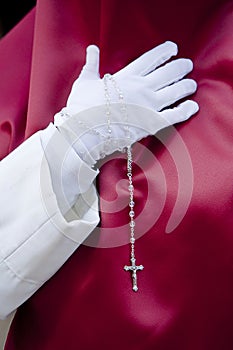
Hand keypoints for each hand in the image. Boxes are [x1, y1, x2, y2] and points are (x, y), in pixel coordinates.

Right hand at [55, 41, 197, 165]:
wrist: (84, 131)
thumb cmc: (81, 107)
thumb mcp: (84, 81)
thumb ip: (91, 64)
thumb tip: (92, 49)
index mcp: (127, 76)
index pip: (151, 59)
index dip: (165, 52)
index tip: (173, 49)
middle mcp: (142, 88)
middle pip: (168, 72)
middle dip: (181, 67)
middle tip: (187, 65)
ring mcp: (149, 106)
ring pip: (175, 91)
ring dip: (186, 86)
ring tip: (192, 84)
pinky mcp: (152, 124)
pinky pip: (174, 116)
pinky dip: (185, 110)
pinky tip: (193, 106)